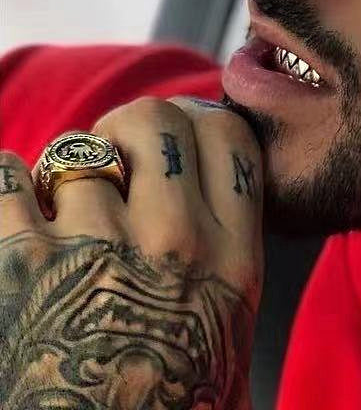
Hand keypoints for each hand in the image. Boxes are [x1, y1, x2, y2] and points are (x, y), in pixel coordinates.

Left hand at [0, 97, 263, 409]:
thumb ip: (232, 271)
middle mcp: (173, 243)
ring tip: (56, 221)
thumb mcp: (226, 348)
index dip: (199, 122)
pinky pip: (4, 173)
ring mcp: (94, 249)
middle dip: (128, 129)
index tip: (179, 138)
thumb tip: (218, 202)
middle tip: (114, 163)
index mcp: (230, 262)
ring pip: (74, 151)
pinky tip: (15, 217)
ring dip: (59, 179)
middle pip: (156, 118)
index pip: (230, 138)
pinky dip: (5, 187)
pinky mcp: (17, 264)